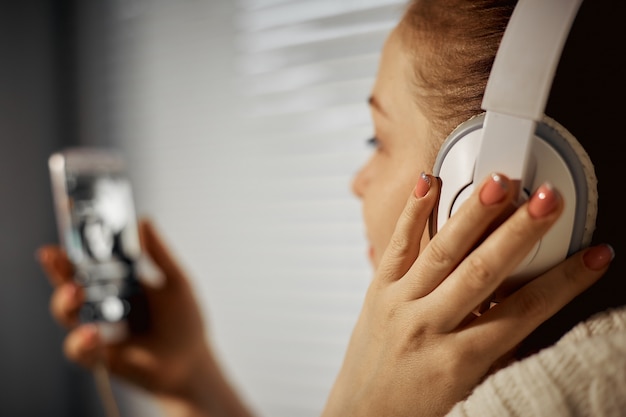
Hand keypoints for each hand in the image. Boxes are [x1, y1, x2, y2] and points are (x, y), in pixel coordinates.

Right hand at [38, 219, 252, 416]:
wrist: (192, 361)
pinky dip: (82, 340)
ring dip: (65, 301)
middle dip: (58, 267)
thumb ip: (159, 254)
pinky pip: (79, 348)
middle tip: (54, 255)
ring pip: (66, 312)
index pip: (91, 257)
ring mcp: (97, 327)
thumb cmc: (185, 321)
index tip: (65, 222)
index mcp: (119, 280)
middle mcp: (103, 302)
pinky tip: (94, 333)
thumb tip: (144, 220)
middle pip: (70, 280)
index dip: (76, 241)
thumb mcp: (177, 281)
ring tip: (76, 292)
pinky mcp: (98, 355)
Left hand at [322, 173, 611, 416]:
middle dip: (520, 232)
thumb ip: (494, 343)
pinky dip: (412, 212)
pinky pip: (396, 245)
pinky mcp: (377, 289)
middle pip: (483, 272)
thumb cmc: (417, 407)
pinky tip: (428, 182)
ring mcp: (399, 304)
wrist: (361, 416)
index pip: (523, 311)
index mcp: (459, 359)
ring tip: (500, 184)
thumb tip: (531, 302)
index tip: (593, 255)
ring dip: (472, 214)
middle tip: (547, 200)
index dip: (564, 281)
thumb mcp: (468, 382)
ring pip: (441, 252)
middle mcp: (428, 326)